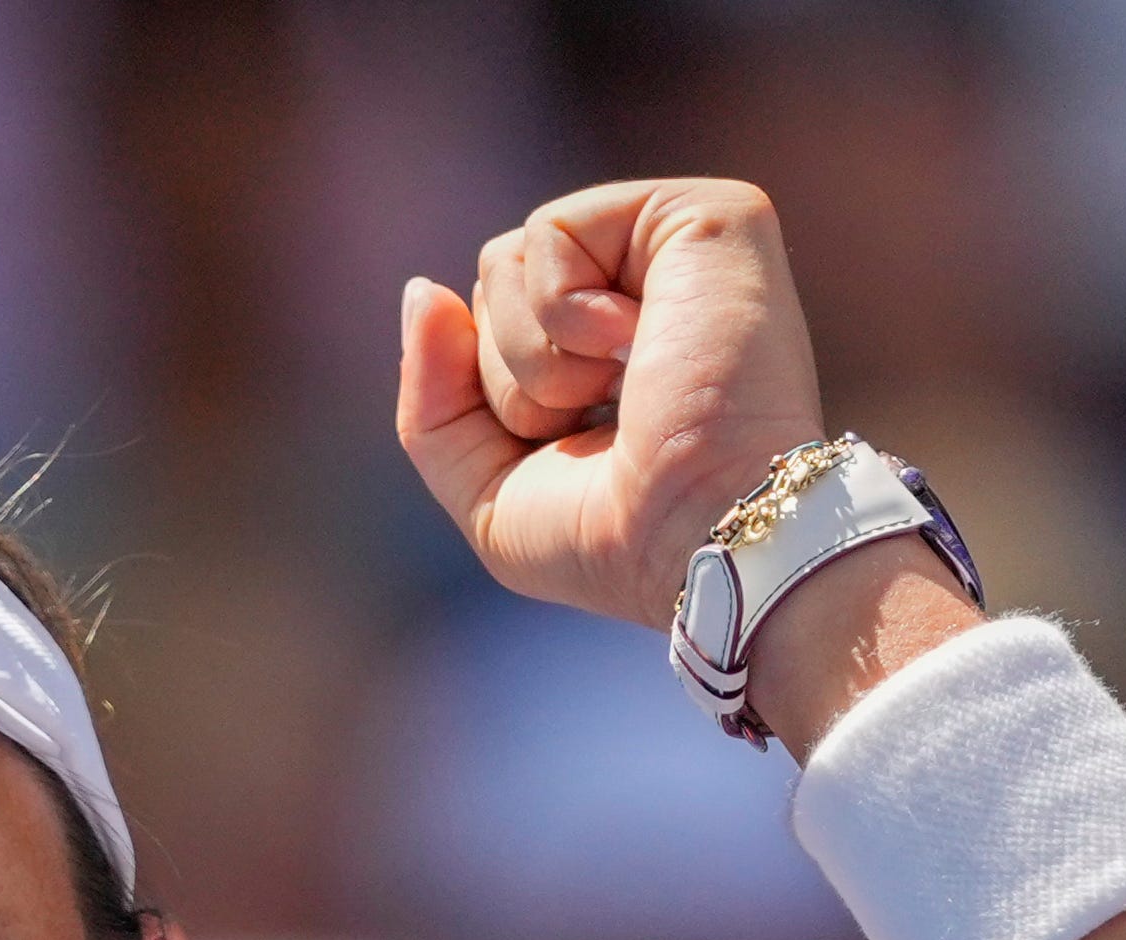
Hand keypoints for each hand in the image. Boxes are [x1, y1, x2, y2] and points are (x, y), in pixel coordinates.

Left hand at [397, 179, 826, 628]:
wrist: (702, 535)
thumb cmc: (614, 539)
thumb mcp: (488, 491)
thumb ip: (434, 398)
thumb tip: (420, 288)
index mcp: (611, 348)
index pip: (484, 331)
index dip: (494, 402)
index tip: (576, 453)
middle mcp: (648, 287)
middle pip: (488, 289)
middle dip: (510, 379)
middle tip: (602, 422)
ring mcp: (678, 248)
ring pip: (503, 260)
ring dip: (534, 358)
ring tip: (623, 387)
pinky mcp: (705, 215)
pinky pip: (548, 231)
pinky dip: (561, 313)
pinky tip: (635, 347)